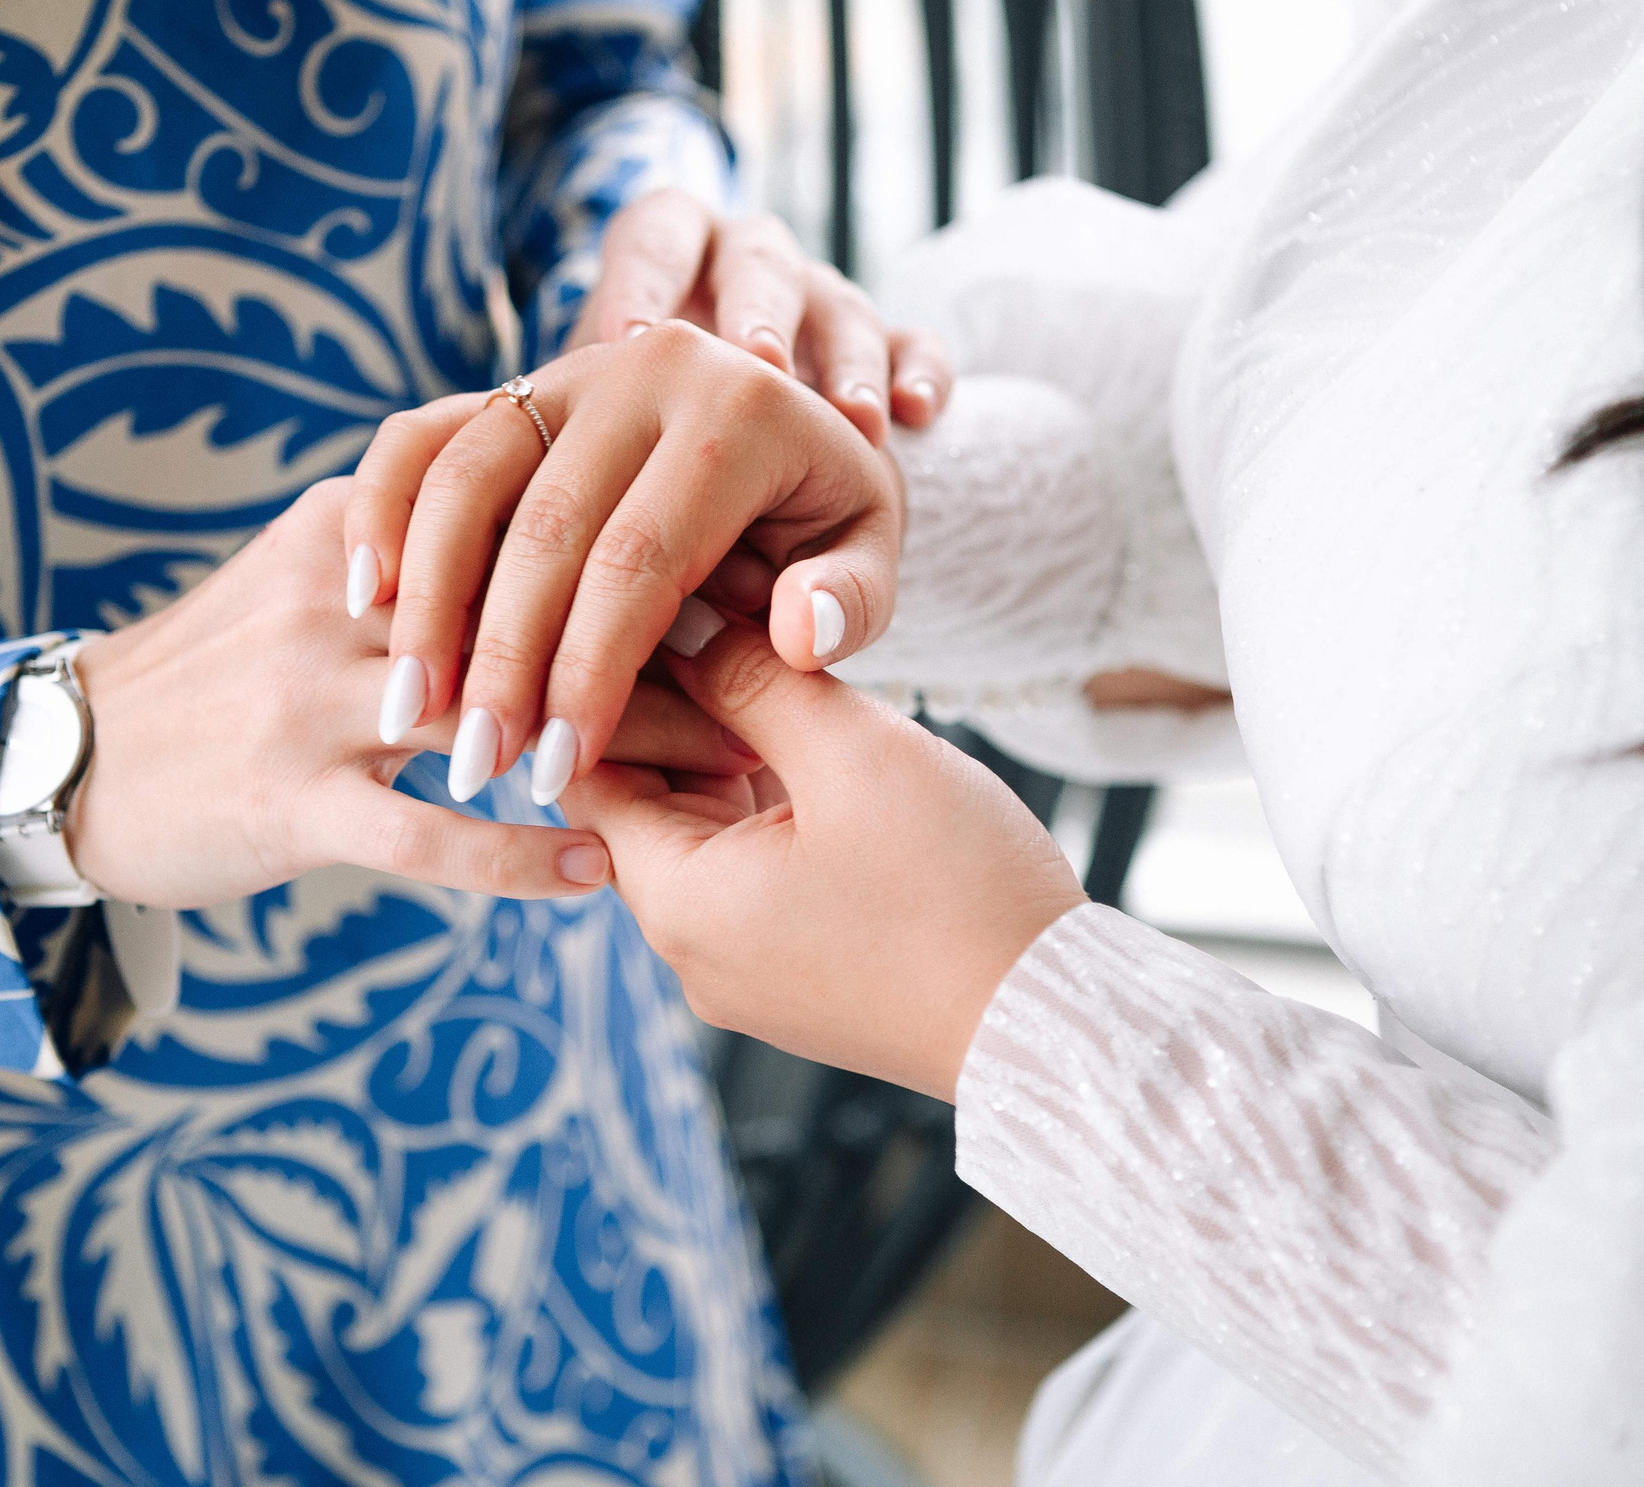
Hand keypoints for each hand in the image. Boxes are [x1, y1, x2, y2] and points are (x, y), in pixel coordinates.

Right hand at [61, 479, 757, 911]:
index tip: (753, 597)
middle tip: (771, 705)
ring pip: (494, 715)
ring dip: (621, 755)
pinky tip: (595, 870)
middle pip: (534, 611)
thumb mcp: (325, 575)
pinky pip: (424, 831)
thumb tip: (583, 538)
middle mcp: (343, 594)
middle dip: (665, 660)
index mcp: (364, 517)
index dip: (651, 557)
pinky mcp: (286, 798)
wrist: (69, 752)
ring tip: (726, 791)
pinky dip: (516, 853)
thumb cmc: (228, 670)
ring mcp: (310, 697)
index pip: (531, 516)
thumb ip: (438, 547)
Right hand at [342, 324, 903, 811]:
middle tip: (480, 763)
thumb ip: (849, 602)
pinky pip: (420, 436)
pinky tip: (372, 601)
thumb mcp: (865, 558)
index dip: (593, 671)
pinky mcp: (509, 382)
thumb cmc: (821, 522)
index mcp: (740, 406)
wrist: (787, 429)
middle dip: (503, 657)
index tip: (562, 768)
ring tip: (412, 710)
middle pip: (542, 526)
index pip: (641, 558)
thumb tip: (796, 633)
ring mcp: (567, 365)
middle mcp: (647, 362)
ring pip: (465, 480)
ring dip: (429, 601)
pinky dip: (383, 510)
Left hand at [562, 608, 1086, 1099]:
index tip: (670, 614)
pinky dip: (767, 816)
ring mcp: (746, 976)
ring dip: (729, 763)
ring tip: (784, 690)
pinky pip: (751, 881)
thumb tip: (690, 625)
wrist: (1058, 1028)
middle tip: (732, 637)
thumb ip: (757, 677)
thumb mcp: (852, 750)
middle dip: (678, 718)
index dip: (615, 681)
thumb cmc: (958, 891)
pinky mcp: (799, 984)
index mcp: (677, 902)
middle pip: (641, 806)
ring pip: (702, 840)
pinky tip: (822, 763)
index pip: (586, 769)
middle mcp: (690, 953)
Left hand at [577, 189, 952, 443]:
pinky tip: (916, 413)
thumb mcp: (589, 413)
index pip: (654, 235)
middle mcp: (746, 269)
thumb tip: (519, 446)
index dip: (642, 280)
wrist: (709, 458)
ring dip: (843, 355)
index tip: (627, 339)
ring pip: (840, 302)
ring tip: (851, 416)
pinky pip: (914, 343)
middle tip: (757, 368)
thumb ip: (563, 427)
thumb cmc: (629, 433)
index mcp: (667, 258)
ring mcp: (821, 304)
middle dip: (757, 311)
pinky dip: (918, 372)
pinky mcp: (885, 347)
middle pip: (756, 258)